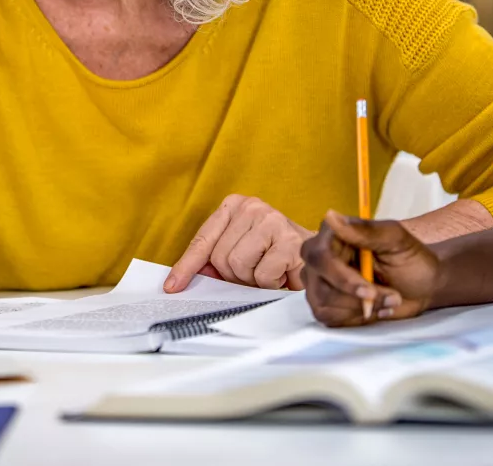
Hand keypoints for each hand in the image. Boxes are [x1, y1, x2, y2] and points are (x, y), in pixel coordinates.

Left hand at [165, 195, 314, 291]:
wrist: (319, 253)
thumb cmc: (274, 254)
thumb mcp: (239, 250)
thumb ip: (213, 259)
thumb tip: (182, 280)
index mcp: (234, 205)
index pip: (203, 240)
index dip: (187, 267)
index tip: (173, 287)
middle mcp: (252, 207)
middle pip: (220, 257)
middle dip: (235, 276)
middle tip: (255, 271)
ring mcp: (272, 221)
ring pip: (239, 266)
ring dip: (253, 279)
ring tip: (269, 270)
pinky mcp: (290, 241)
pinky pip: (263, 275)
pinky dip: (271, 283)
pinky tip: (283, 273)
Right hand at [302, 210, 439, 326]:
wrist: (422, 285)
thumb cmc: (410, 258)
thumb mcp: (396, 239)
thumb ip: (366, 230)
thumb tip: (331, 216)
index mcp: (332, 235)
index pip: (320, 257)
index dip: (342, 278)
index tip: (369, 291)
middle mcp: (319, 257)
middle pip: (320, 285)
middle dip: (357, 297)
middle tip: (393, 296)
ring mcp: (319, 282)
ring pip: (325, 303)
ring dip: (363, 307)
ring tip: (389, 298)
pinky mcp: (324, 304)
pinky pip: (329, 317)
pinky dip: (357, 318)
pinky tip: (375, 308)